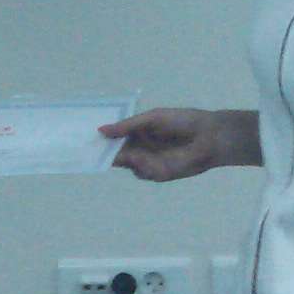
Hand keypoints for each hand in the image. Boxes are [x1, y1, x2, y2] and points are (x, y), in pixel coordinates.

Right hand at [100, 106, 236, 182]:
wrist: (208, 136)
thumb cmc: (182, 121)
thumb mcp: (151, 118)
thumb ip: (127, 126)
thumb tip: (101, 130)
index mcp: (138, 133)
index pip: (115, 139)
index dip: (102, 140)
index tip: (85, 139)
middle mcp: (140, 149)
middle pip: (117, 155)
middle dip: (103, 154)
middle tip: (87, 152)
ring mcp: (149, 163)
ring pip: (127, 165)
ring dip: (122, 160)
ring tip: (113, 150)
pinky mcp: (158, 174)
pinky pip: (142, 172)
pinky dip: (140, 165)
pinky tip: (142, 157)